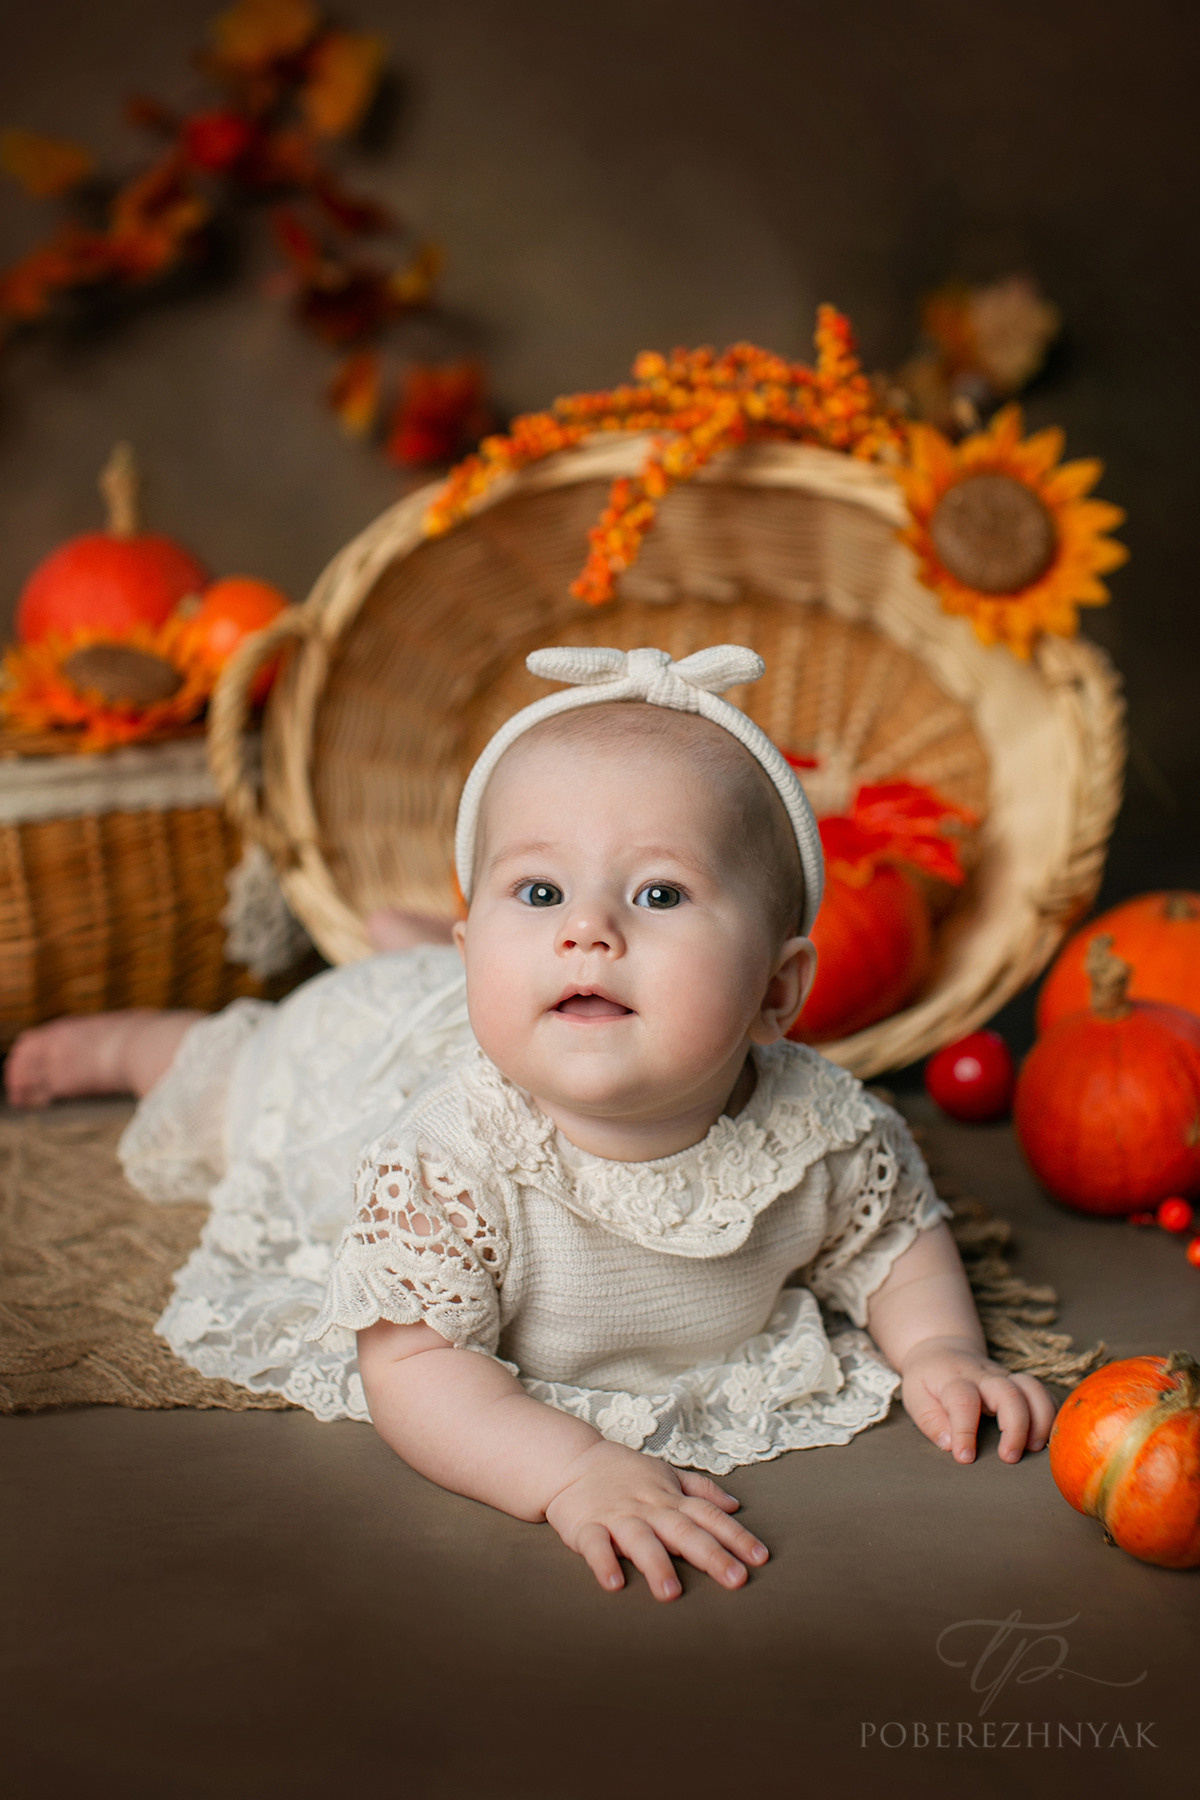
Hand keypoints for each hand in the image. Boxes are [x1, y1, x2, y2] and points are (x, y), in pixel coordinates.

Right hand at [543, 1438, 768, 1599]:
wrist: (572, 1461)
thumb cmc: (625, 1473)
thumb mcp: (666, 1474)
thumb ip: (701, 1491)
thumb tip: (735, 1505)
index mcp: (670, 1499)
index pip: (709, 1516)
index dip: (736, 1536)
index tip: (760, 1558)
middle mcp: (649, 1508)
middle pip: (684, 1531)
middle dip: (711, 1555)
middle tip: (736, 1579)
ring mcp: (617, 1517)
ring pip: (641, 1541)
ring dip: (656, 1565)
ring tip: (671, 1592)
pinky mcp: (586, 1527)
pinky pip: (595, 1545)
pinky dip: (603, 1562)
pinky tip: (613, 1583)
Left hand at [900, 1335, 1056, 1464]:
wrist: (942, 1351)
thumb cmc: (928, 1380)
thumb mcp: (915, 1397)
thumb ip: (930, 1421)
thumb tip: (950, 1445)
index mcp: (954, 1380)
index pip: (963, 1401)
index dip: (965, 1431)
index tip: (965, 1457)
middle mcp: (984, 1376)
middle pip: (1008, 1393)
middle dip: (1015, 1427)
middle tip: (1010, 1457)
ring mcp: (1005, 1377)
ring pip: (1032, 1389)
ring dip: (1040, 1419)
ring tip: (1035, 1449)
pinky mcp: (1018, 1383)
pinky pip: (1043, 1393)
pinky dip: (1052, 1414)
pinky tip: (1047, 1438)